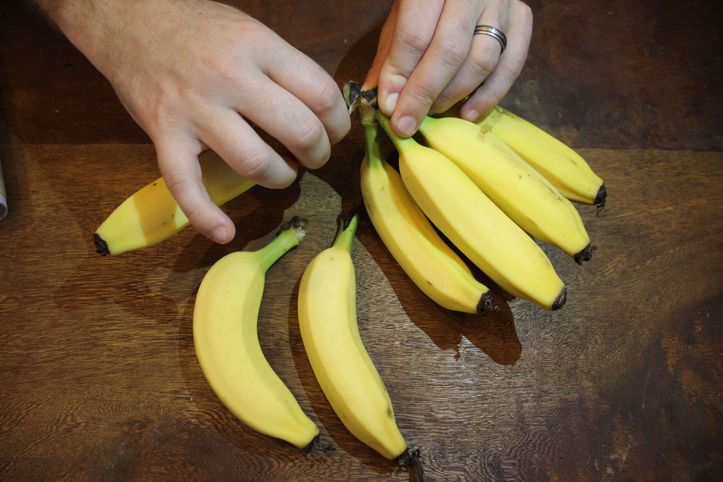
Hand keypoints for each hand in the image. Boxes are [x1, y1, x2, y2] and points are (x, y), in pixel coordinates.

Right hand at [40, 0, 349, 243]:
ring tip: (283, 173)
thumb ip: (284, 67)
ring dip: (281, 177)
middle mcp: (230, 78)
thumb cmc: (197, 26)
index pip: (321, 94)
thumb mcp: (250, 30)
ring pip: (255, 161)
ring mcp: (195, 109)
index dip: (339, 122)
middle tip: (314, 156)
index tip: (335, 131)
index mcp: (259, 47)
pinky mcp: (164, 134)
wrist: (128, 18)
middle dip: (318, 153)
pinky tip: (224, 232)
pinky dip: (205, 215)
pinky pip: (185, 183)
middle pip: (298, 130)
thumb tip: (325, 109)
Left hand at [364, 0, 532, 136]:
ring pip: (483, 60)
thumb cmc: (427, 0)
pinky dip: (490, 95)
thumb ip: (391, 55)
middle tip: (408, 123)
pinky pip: (512, 64)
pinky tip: (468, 113)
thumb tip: (383, 102)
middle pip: (449, 50)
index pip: (415, 35)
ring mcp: (502, 3)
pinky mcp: (521, 18)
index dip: (401, 75)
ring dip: (454, 95)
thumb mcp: (401, 17)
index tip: (390, 108)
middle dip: (424, 93)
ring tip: (433, 112)